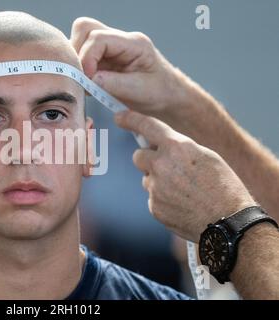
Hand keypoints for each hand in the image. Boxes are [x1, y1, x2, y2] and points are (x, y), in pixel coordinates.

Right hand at [70, 17, 192, 115]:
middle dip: (77, 52)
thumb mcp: (138, 92)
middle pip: (86, 29)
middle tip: (81, 77)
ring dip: (77, 60)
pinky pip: (83, 55)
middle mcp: (120, 40)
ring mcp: (111, 48)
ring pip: (81, 39)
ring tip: (85, 82)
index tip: (88, 78)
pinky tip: (88, 85)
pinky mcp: (104, 59)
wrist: (168, 97)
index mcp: (133, 43)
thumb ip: (113, 84)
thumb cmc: (160, 93)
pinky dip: (80, 69)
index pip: (99, 38)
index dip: (87, 57)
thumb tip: (89, 78)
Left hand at [114, 109, 255, 241]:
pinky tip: (182, 205)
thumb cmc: (224, 187)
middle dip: (148, 159)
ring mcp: (155, 187)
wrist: (228, 222)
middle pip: (138, 156)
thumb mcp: (207, 157)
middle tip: (165, 167)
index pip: (147, 126)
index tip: (120, 117)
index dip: (131, 119)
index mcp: (177, 147)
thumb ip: (180, 149)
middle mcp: (161, 165)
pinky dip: (163, 199)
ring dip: (158, 181)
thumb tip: (164, 149)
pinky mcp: (154, 206)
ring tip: (183, 191)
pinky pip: (152, 197)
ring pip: (147, 179)